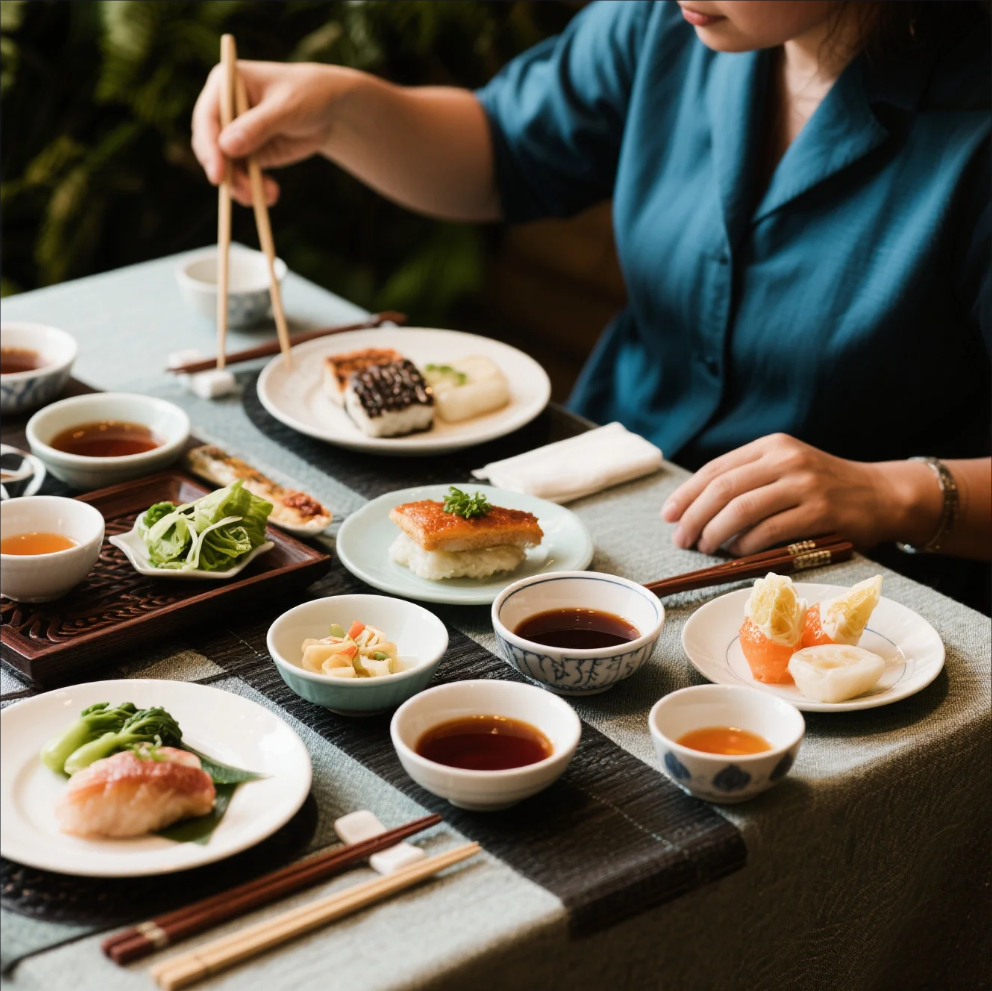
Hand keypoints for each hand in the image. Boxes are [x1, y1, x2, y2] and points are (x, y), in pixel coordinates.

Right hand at [191, 60, 355, 206]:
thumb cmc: (307, 95)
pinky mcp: (247, 152)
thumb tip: (226, 147)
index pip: (207, 118)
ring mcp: (233, 132)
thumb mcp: (286, 107)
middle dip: (226, 172)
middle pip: (210, 145)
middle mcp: (223, 108)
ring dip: (241, 186)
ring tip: (267, 196)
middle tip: (246, 194)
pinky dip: (252, 188)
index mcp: (224, 84)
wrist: (327, 108)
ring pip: (225, 166)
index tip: (219, 175)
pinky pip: (241, 175)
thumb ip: (258, 126)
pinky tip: (271, 195)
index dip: (209, 147)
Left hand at [660, 433, 909, 555]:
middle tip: (679, 539)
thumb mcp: (787, 469)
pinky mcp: (820, 511)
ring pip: (741, 509)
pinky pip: (769, 530)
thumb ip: (748, 480)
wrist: (883, 495)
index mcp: (771, 446)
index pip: (716, 469)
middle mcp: (786, 459)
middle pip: (723, 488)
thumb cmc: (825, 488)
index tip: (668, 515)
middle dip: (693, 516)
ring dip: (714, 532)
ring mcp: (804, 484)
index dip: (686, 494)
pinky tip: (735, 553)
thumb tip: (693, 509)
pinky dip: (745, 544)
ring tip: (702, 547)